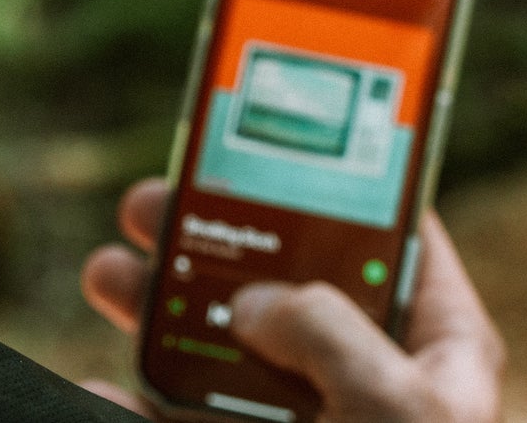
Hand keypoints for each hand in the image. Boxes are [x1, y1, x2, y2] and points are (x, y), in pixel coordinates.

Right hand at [79, 178, 504, 422]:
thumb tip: (252, 304)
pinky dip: (132, 411)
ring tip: (104, 271)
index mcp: (433, 353)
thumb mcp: (398, 408)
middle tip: (148, 202)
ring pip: (225, 352)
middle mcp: (368, 384)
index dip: (344, 180)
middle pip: (286, 283)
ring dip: (159, 307)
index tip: (272, 132)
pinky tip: (93, 392)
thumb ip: (327, 328)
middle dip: (211, 237)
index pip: (398, 239)